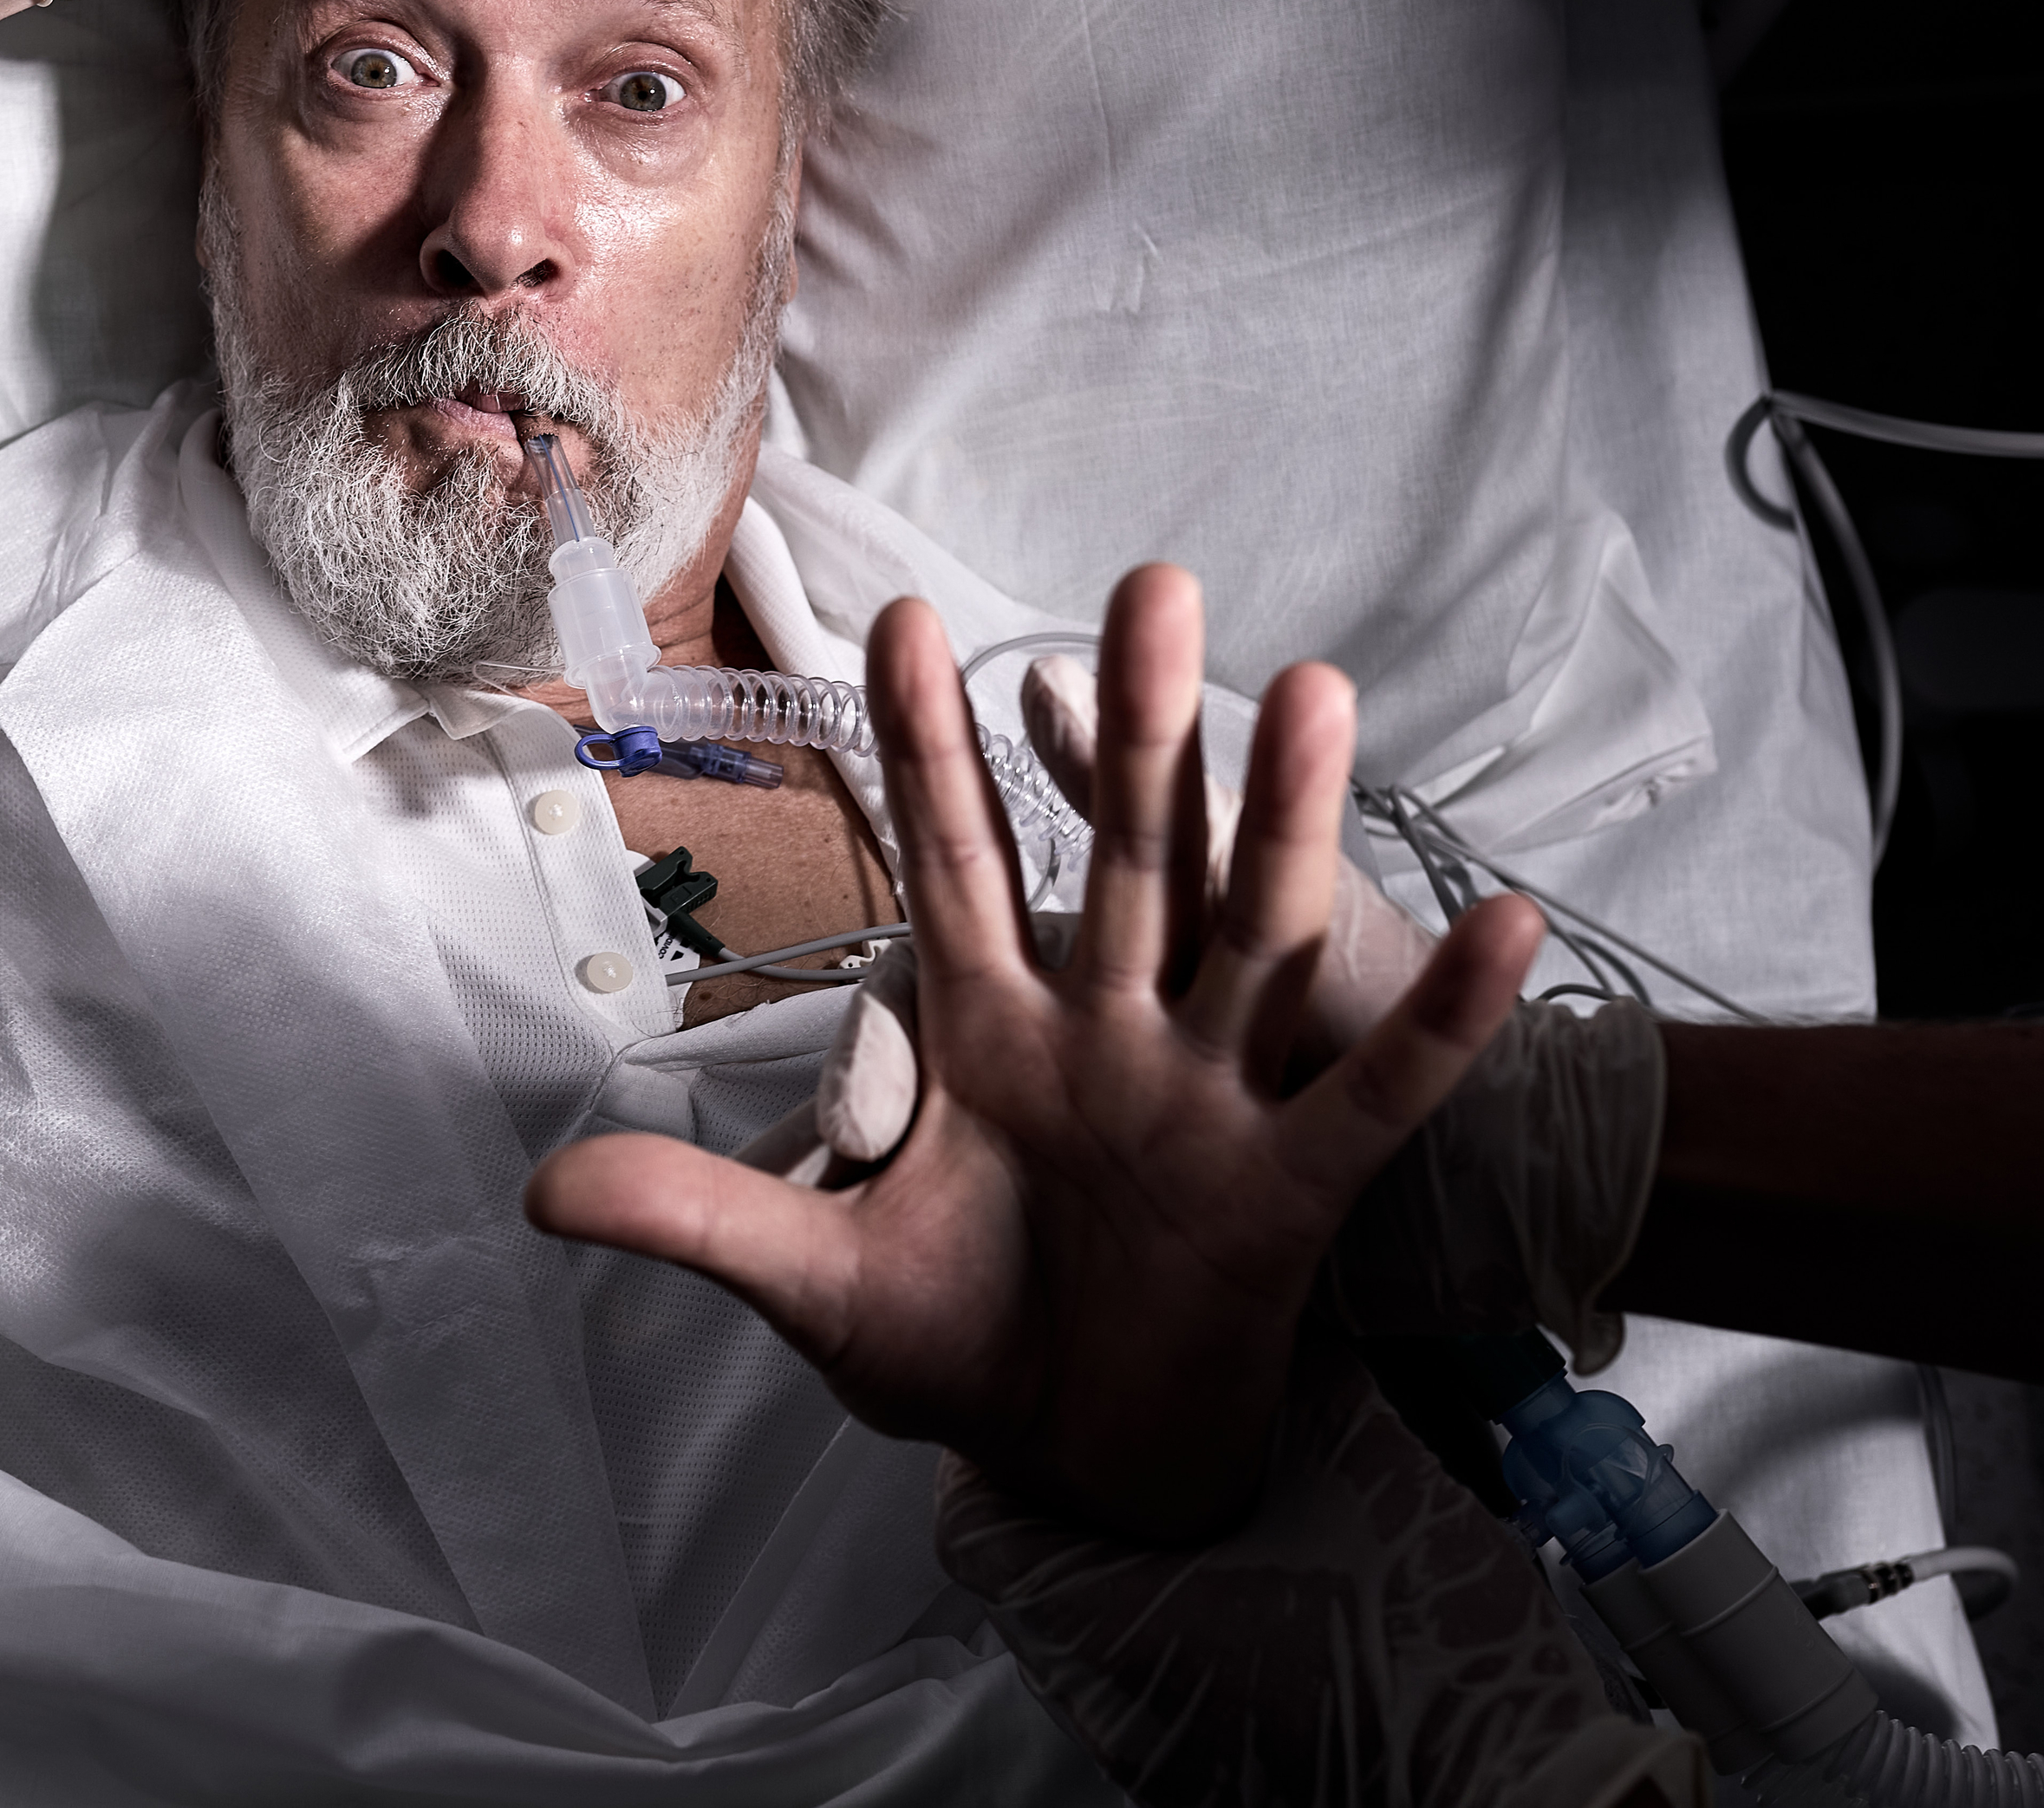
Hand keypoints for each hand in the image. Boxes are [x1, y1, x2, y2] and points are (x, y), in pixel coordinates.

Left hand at [525, 566, 1545, 1537]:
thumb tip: (540, 1187)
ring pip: (1250, 937)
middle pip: (1129, 857)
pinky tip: (1503, 924)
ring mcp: (1209, 1099)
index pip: (957, 861)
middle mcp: (1108, 1032)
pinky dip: (1435, 1025)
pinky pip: (1374, 1098)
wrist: (1081, 1460)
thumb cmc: (961, 1347)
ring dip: (1282, 821)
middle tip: (1153, 583)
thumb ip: (706, 1222)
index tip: (898, 619)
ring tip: (1313, 690)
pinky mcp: (1291, 1192)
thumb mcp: (822, 1284)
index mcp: (991, 1029)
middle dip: (1136, 732)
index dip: (933, 752)